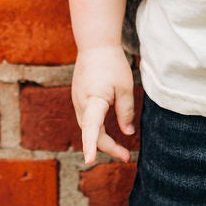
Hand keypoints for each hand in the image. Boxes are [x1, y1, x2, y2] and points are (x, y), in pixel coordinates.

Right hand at [72, 45, 135, 164]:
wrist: (95, 44)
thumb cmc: (112, 64)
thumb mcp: (125, 88)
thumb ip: (126, 112)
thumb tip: (127, 133)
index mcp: (93, 100)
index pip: (91, 127)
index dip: (90, 145)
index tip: (90, 160)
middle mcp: (80, 104)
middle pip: (92, 133)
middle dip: (108, 147)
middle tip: (126, 156)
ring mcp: (77, 101)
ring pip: (88, 128)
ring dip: (102, 140)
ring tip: (121, 149)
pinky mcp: (79, 99)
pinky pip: (87, 119)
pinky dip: (96, 129)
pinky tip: (108, 132)